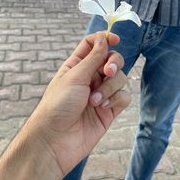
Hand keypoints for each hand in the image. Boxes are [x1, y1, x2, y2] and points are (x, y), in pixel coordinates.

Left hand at [27, 32, 129, 176]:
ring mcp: (101, 93)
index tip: (116, 39)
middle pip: (112, 60)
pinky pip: (124, 96)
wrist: (55, 141)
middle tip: (107, 72)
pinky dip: (116, 100)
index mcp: (77, 65)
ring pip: (120, 78)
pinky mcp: (110, 110)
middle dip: (114, 64)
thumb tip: (104, 38)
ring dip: (110, 88)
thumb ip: (93, 57)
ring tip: (94, 101)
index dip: (105, 39)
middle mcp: (90, 77)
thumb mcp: (74, 76)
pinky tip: (103, 108)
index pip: (94, 44)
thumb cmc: (57, 105)